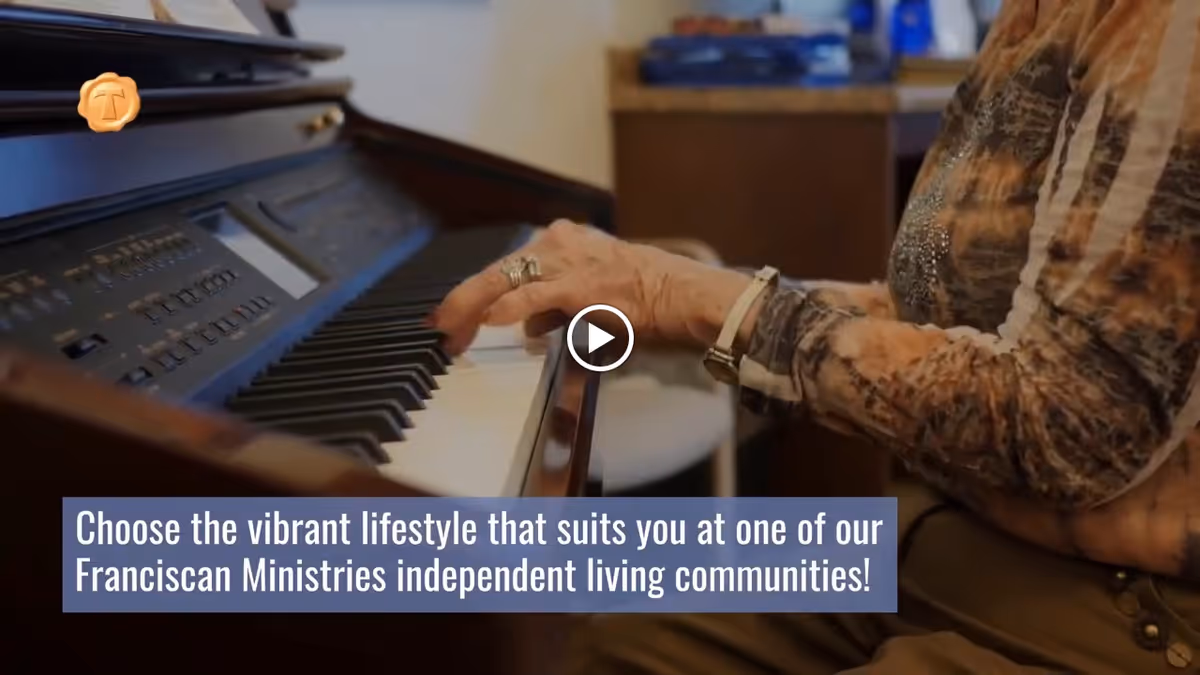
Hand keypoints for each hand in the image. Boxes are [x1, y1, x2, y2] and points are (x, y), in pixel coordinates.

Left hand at [432, 220, 752, 354]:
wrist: (685, 294)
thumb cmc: (649, 297)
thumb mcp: (594, 295)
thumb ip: (555, 307)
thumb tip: (528, 324)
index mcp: (563, 241)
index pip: (507, 266)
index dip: (475, 292)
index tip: (454, 315)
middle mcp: (559, 244)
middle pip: (495, 270)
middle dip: (462, 301)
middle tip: (441, 327)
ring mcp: (568, 263)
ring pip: (503, 280)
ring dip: (470, 309)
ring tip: (452, 333)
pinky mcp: (579, 287)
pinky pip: (531, 298)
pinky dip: (506, 310)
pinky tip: (487, 322)